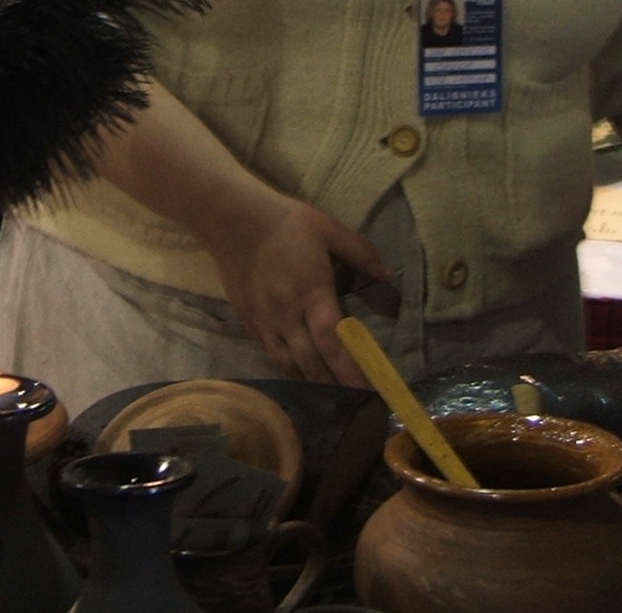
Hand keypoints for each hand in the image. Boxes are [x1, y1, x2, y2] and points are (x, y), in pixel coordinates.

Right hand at [199, 188, 390, 386]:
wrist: (232, 219)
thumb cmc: (285, 222)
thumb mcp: (329, 229)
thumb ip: (360, 253)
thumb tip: (389, 276)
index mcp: (312, 292)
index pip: (332, 340)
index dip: (349, 368)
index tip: (365, 388)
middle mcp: (288, 314)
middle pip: (311, 361)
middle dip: (333, 384)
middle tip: (353, 402)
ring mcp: (265, 320)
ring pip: (288, 363)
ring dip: (309, 382)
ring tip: (328, 396)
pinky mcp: (249, 320)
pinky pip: (270, 352)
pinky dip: (287, 368)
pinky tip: (297, 372)